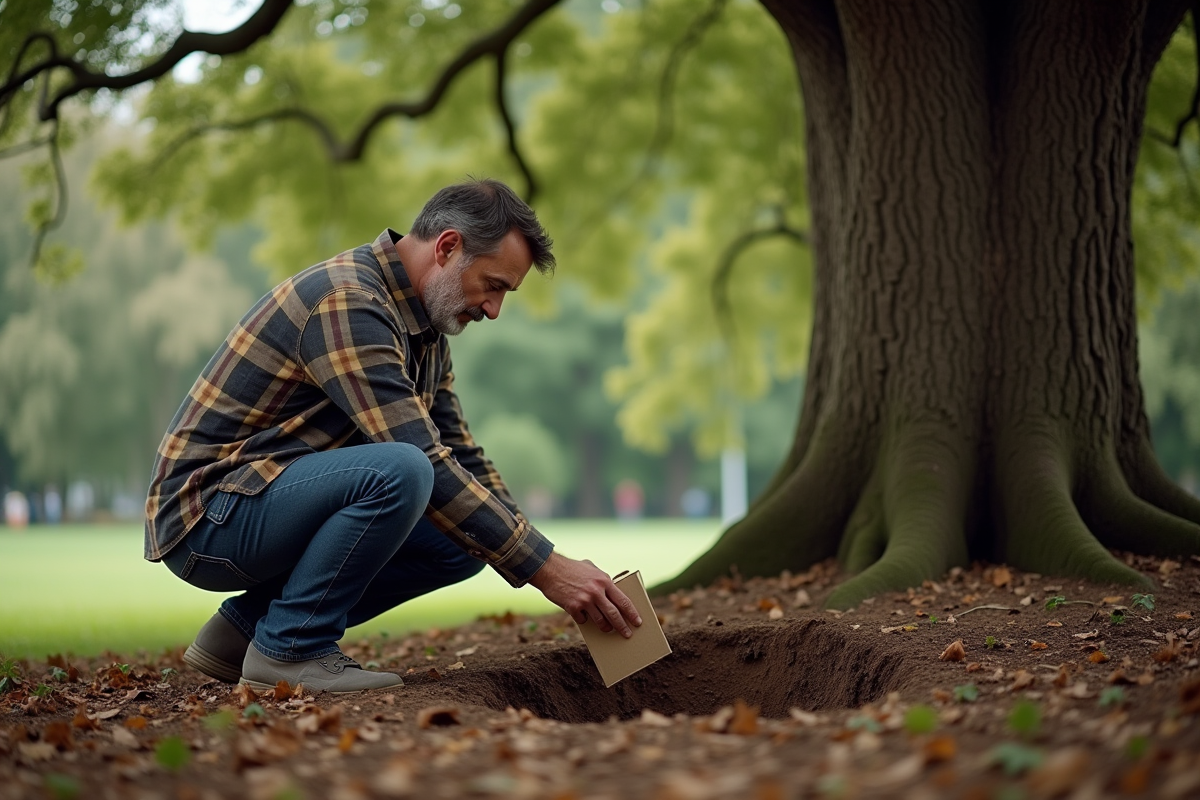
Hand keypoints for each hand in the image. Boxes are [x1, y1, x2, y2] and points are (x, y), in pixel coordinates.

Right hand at [528, 553, 642, 637]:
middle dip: (623, 626)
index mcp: (604, 581)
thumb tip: (612, 591)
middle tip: (628, 634)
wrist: (549, 569)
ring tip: (608, 630)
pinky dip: (584, 620)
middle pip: (614, 614)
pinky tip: (583, 617)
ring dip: (606, 628)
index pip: (623, 601)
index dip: (632, 613)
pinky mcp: (572, 607)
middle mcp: (596, 592)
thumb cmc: (571, 568)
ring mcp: (584, 600)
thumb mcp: (591, 568)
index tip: (637, 622)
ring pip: (600, 621)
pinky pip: (583, 620)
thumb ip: (602, 579)